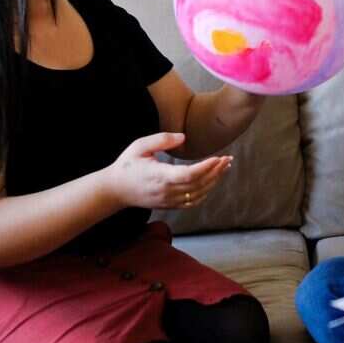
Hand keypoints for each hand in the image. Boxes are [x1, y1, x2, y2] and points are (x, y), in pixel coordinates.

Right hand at [105, 132, 231, 209]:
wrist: (115, 190)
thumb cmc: (127, 165)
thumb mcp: (140, 146)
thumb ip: (162, 140)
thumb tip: (183, 137)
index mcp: (159, 175)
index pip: (189, 174)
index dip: (206, 167)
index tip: (218, 157)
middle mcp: (166, 191)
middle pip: (198, 184)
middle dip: (216, 171)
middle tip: (228, 159)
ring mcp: (168, 200)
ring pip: (198, 194)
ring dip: (214, 181)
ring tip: (224, 168)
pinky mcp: (169, 205)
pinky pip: (192, 202)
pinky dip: (205, 192)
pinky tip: (212, 182)